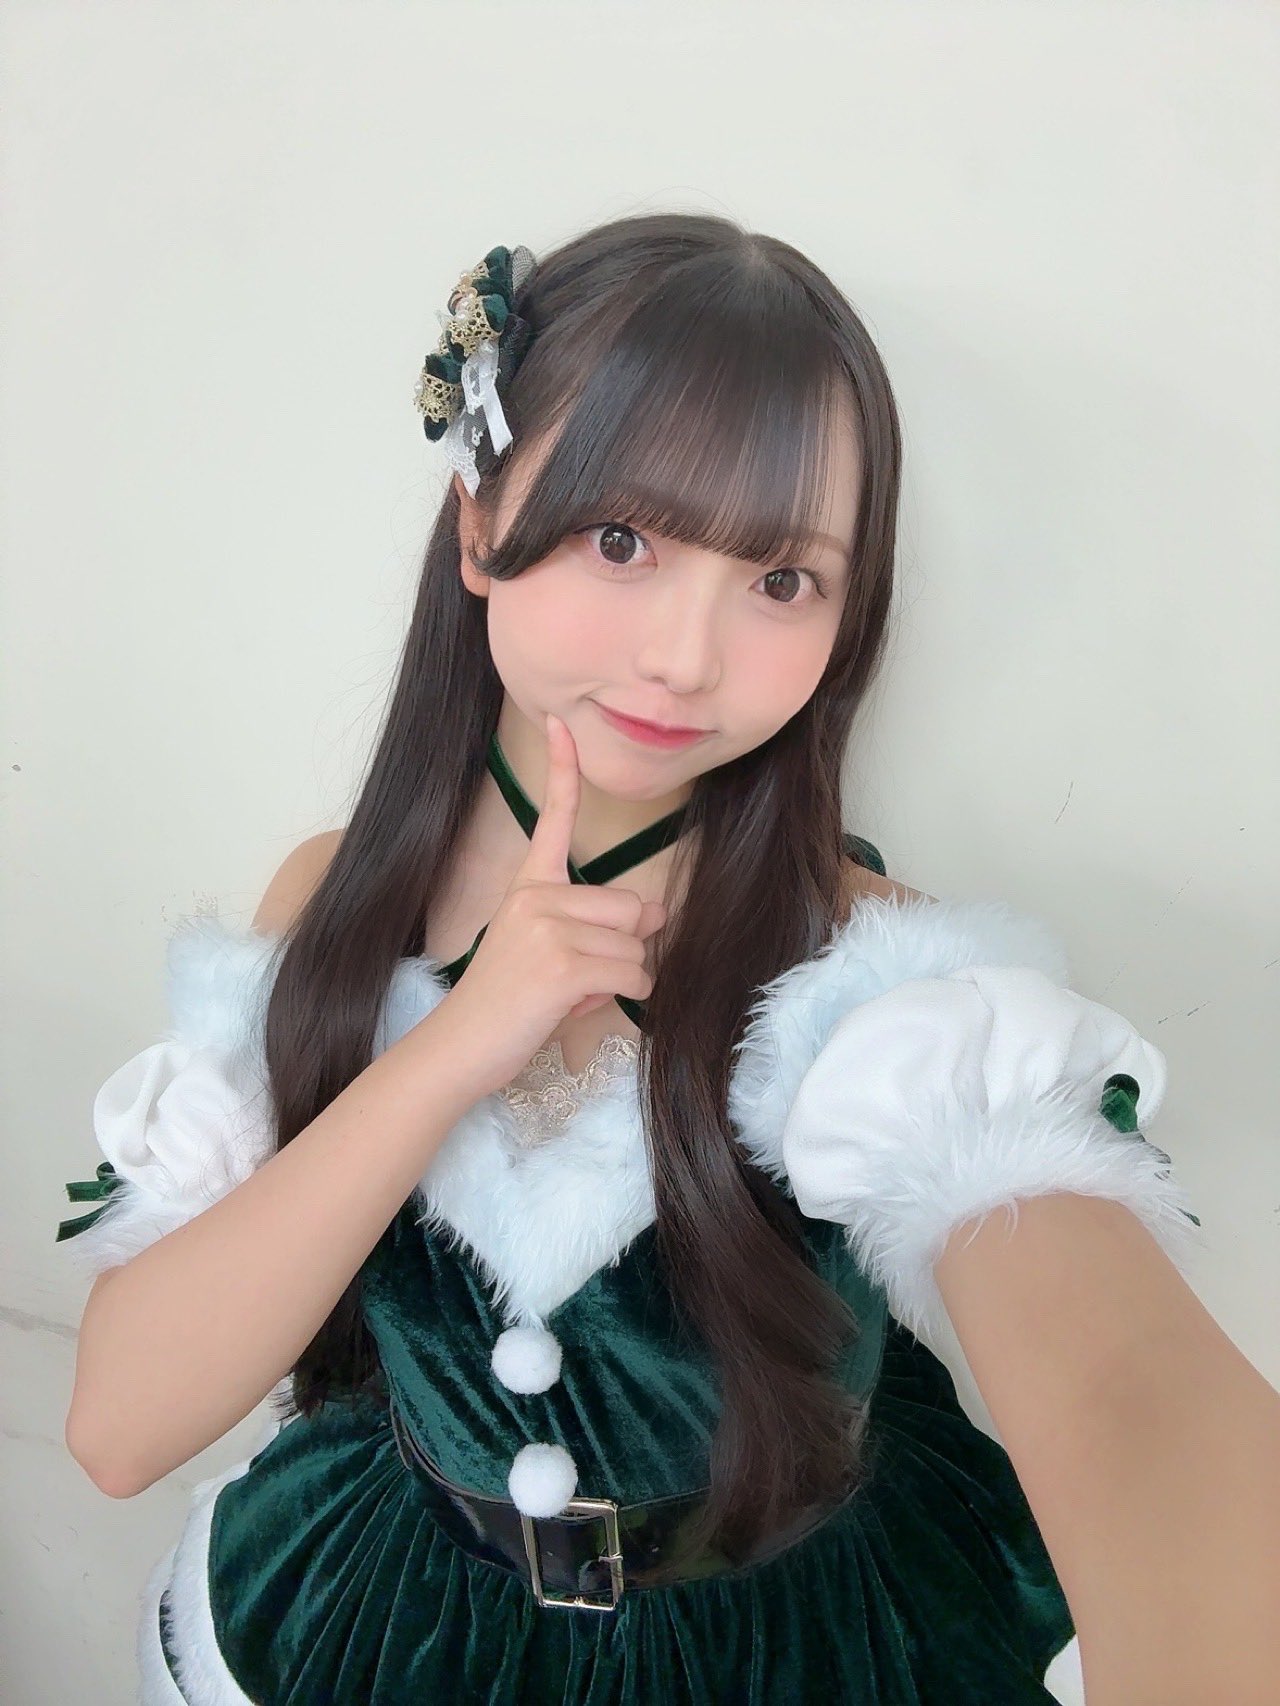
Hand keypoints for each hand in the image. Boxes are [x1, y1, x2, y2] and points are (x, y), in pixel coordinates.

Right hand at [431, 712, 666, 1099]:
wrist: (460, 1046)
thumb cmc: (506, 1005)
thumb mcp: (547, 955)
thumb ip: (596, 927)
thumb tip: (659, 913)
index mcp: (527, 887)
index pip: (553, 820)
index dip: (561, 769)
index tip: (560, 723)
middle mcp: (536, 897)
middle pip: (631, 906)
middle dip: (623, 948)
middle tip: (578, 976)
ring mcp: (548, 927)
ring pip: (636, 945)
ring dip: (620, 979)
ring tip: (569, 994)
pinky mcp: (562, 963)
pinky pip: (633, 975)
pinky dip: (623, 999)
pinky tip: (576, 1008)